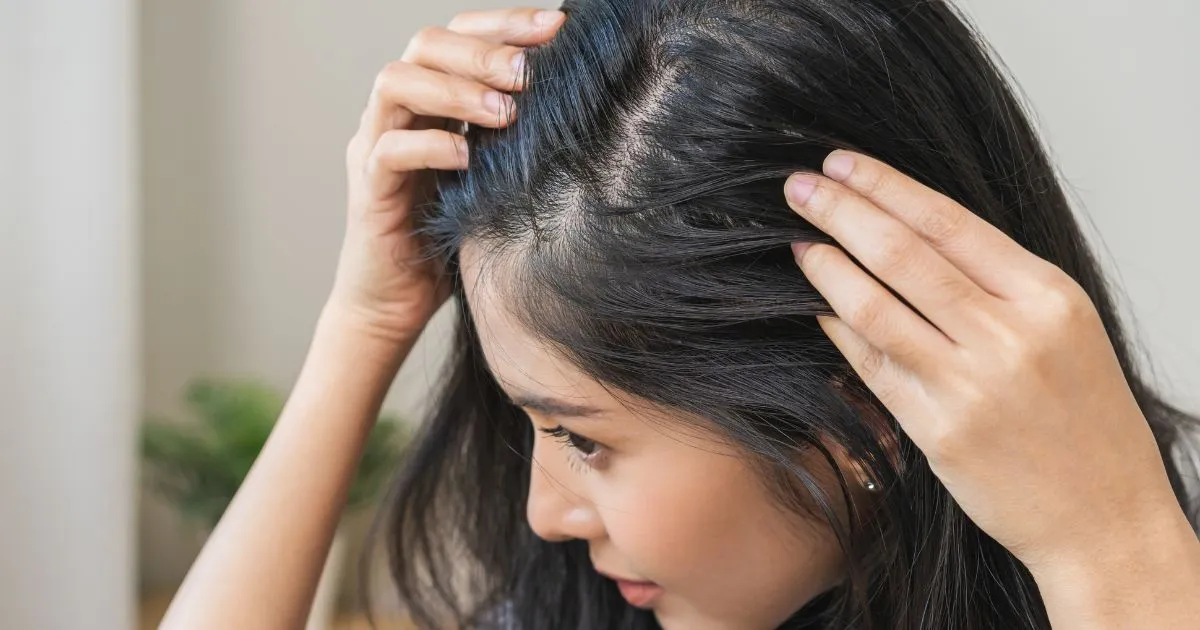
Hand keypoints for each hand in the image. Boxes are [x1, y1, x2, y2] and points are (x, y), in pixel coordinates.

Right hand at [329, 7, 566, 342]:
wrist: (396, 304)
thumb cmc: (453, 239)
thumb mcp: (496, 178)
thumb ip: (518, 138)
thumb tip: (584, 105)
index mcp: (432, 101)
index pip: (460, 35)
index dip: (506, 23)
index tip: (559, 27)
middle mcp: (398, 113)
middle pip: (426, 45)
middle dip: (483, 50)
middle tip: (529, 73)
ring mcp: (375, 145)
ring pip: (396, 83)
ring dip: (455, 90)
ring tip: (505, 114)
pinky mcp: (368, 189)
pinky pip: (388, 149)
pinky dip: (430, 146)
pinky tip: (467, 157)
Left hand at [783, 151, 1190, 574]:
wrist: (1104, 517)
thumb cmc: (1085, 419)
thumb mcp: (1064, 328)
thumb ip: (997, 283)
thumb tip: (907, 231)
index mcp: (1047, 296)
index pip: (947, 220)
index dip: (883, 186)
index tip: (840, 163)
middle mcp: (1009, 335)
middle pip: (902, 254)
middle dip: (840, 211)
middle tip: (798, 188)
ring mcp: (970, 386)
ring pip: (875, 307)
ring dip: (827, 268)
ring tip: (798, 243)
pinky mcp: (938, 431)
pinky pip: (871, 366)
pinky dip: (838, 330)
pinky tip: (818, 307)